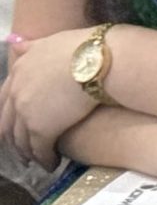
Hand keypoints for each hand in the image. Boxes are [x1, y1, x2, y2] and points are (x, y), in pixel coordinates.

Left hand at [0, 28, 98, 162]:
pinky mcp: (42, 129)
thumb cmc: (83, 45)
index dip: (9, 117)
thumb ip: (31, 46)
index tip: (15, 127)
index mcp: (18, 72)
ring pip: (22, 141)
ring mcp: (26, 113)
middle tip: (24, 152)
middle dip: (15, 141)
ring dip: (29, 154)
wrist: (99, 59)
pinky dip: (44, 159)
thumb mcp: (51, 40)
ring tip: (39, 161)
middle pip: (8, 126)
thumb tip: (14, 43)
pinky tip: (52, 163)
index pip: (4, 102)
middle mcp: (16, 94)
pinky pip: (40, 150)